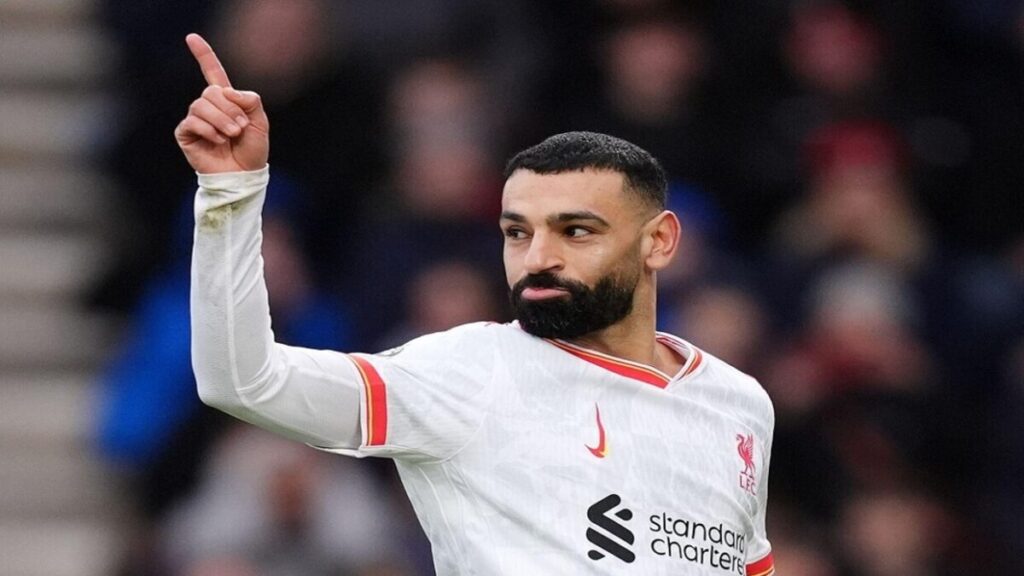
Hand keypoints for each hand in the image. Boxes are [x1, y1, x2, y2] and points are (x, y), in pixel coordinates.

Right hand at [174, 33, 268, 172]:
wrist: (244, 175)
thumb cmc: (252, 150)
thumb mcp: (260, 122)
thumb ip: (250, 100)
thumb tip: (227, 91)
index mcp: (226, 100)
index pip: (212, 72)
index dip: (203, 55)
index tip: (191, 37)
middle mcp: (208, 106)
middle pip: (212, 91)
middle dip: (230, 109)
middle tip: (240, 127)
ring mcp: (196, 119)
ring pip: (202, 105)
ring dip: (221, 120)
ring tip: (231, 135)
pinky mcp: (186, 133)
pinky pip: (193, 121)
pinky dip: (209, 130)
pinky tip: (218, 141)